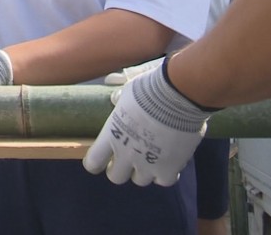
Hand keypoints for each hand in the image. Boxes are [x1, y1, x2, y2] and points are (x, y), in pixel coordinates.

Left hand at [83, 61, 209, 185]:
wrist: (177, 97)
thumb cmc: (149, 90)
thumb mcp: (127, 91)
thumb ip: (119, 98)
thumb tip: (114, 97)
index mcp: (110, 136)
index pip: (93, 162)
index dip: (95, 163)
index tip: (99, 161)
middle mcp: (125, 154)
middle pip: (115, 176)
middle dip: (119, 169)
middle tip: (126, 160)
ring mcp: (147, 164)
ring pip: (140, 180)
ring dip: (143, 171)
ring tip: (149, 159)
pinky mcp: (169, 168)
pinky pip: (164, 180)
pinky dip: (165, 174)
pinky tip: (168, 163)